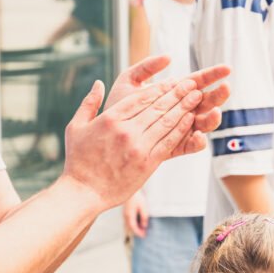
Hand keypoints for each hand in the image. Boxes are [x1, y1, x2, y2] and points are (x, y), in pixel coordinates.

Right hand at [61, 78, 201, 209]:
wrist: (84, 192)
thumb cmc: (78, 160)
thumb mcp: (76, 127)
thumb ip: (89, 103)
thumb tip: (99, 83)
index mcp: (110, 119)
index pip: (141, 98)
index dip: (160, 88)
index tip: (173, 81)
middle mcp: (126, 131)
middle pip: (157, 107)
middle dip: (177, 93)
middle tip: (192, 83)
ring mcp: (138, 146)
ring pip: (166, 121)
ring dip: (184, 107)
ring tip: (197, 96)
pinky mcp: (148, 162)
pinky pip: (168, 141)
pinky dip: (181, 128)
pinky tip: (191, 119)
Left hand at [105, 56, 230, 137]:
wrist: (106, 134)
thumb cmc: (118, 107)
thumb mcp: (128, 82)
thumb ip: (146, 67)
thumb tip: (168, 57)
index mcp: (176, 93)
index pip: (199, 81)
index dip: (214, 74)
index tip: (227, 68)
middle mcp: (184, 110)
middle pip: (208, 102)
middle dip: (219, 95)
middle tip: (226, 87)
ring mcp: (182, 129)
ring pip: (205, 124)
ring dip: (213, 118)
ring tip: (216, 111)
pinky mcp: (177, 147)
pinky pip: (192, 146)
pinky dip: (199, 141)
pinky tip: (199, 135)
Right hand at [123, 191, 148, 238]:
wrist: (130, 189)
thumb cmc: (137, 197)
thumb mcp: (143, 207)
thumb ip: (144, 217)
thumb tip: (144, 226)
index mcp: (129, 216)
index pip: (133, 228)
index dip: (138, 233)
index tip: (144, 236)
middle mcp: (125, 216)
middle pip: (130, 227)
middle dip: (137, 231)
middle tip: (144, 234)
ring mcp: (124, 213)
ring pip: (129, 224)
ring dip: (135, 228)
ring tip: (142, 230)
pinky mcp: (125, 211)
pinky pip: (128, 220)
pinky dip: (133, 223)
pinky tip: (138, 223)